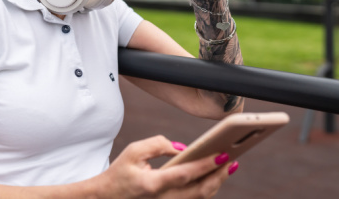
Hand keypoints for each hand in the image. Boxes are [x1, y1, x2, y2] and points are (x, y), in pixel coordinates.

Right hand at [95, 135, 234, 197]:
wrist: (106, 198)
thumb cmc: (119, 174)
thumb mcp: (133, 152)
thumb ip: (157, 145)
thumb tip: (182, 148)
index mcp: (153, 184)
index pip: (185, 174)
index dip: (205, 165)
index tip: (222, 155)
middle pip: (199, 191)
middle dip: (219, 176)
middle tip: (232, 160)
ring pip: (199, 198)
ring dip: (216, 183)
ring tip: (228, 167)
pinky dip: (205, 189)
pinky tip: (213, 177)